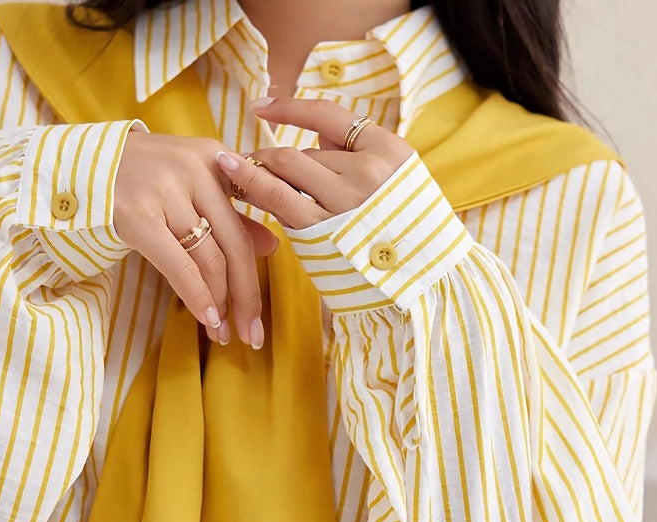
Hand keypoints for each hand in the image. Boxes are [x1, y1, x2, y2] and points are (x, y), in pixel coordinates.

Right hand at [114, 131, 278, 347]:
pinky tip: (207, 319)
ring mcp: (166, 189)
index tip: (264, 308)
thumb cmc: (140, 178)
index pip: (249, 224)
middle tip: (253, 335)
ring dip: (220, 305)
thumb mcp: (190, 187)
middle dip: (247, 298)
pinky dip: (197, 296)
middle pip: (236, 247)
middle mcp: (197, 169)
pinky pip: (180, 265)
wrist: (72, 163)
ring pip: (210, 260)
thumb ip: (231, 215)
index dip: (260, 271)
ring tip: (223, 333)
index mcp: (216, 159)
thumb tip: (272, 246)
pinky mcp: (138, 214)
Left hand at [214, 97, 413, 229]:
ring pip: (289, 168)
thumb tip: (315, 129)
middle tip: (244, 161)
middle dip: (273, 157)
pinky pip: (280, 198)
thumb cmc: (408, 231)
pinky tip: (235, 176)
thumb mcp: (400, 180)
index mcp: (390, 151)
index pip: (329, 116)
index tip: (259, 107)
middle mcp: (368, 171)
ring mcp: (345, 202)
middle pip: (305, 151)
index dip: (289, 108)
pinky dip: (254, 184)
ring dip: (258, 168)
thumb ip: (359, 153)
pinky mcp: (324, 231)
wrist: (423, 279)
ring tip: (233, 169)